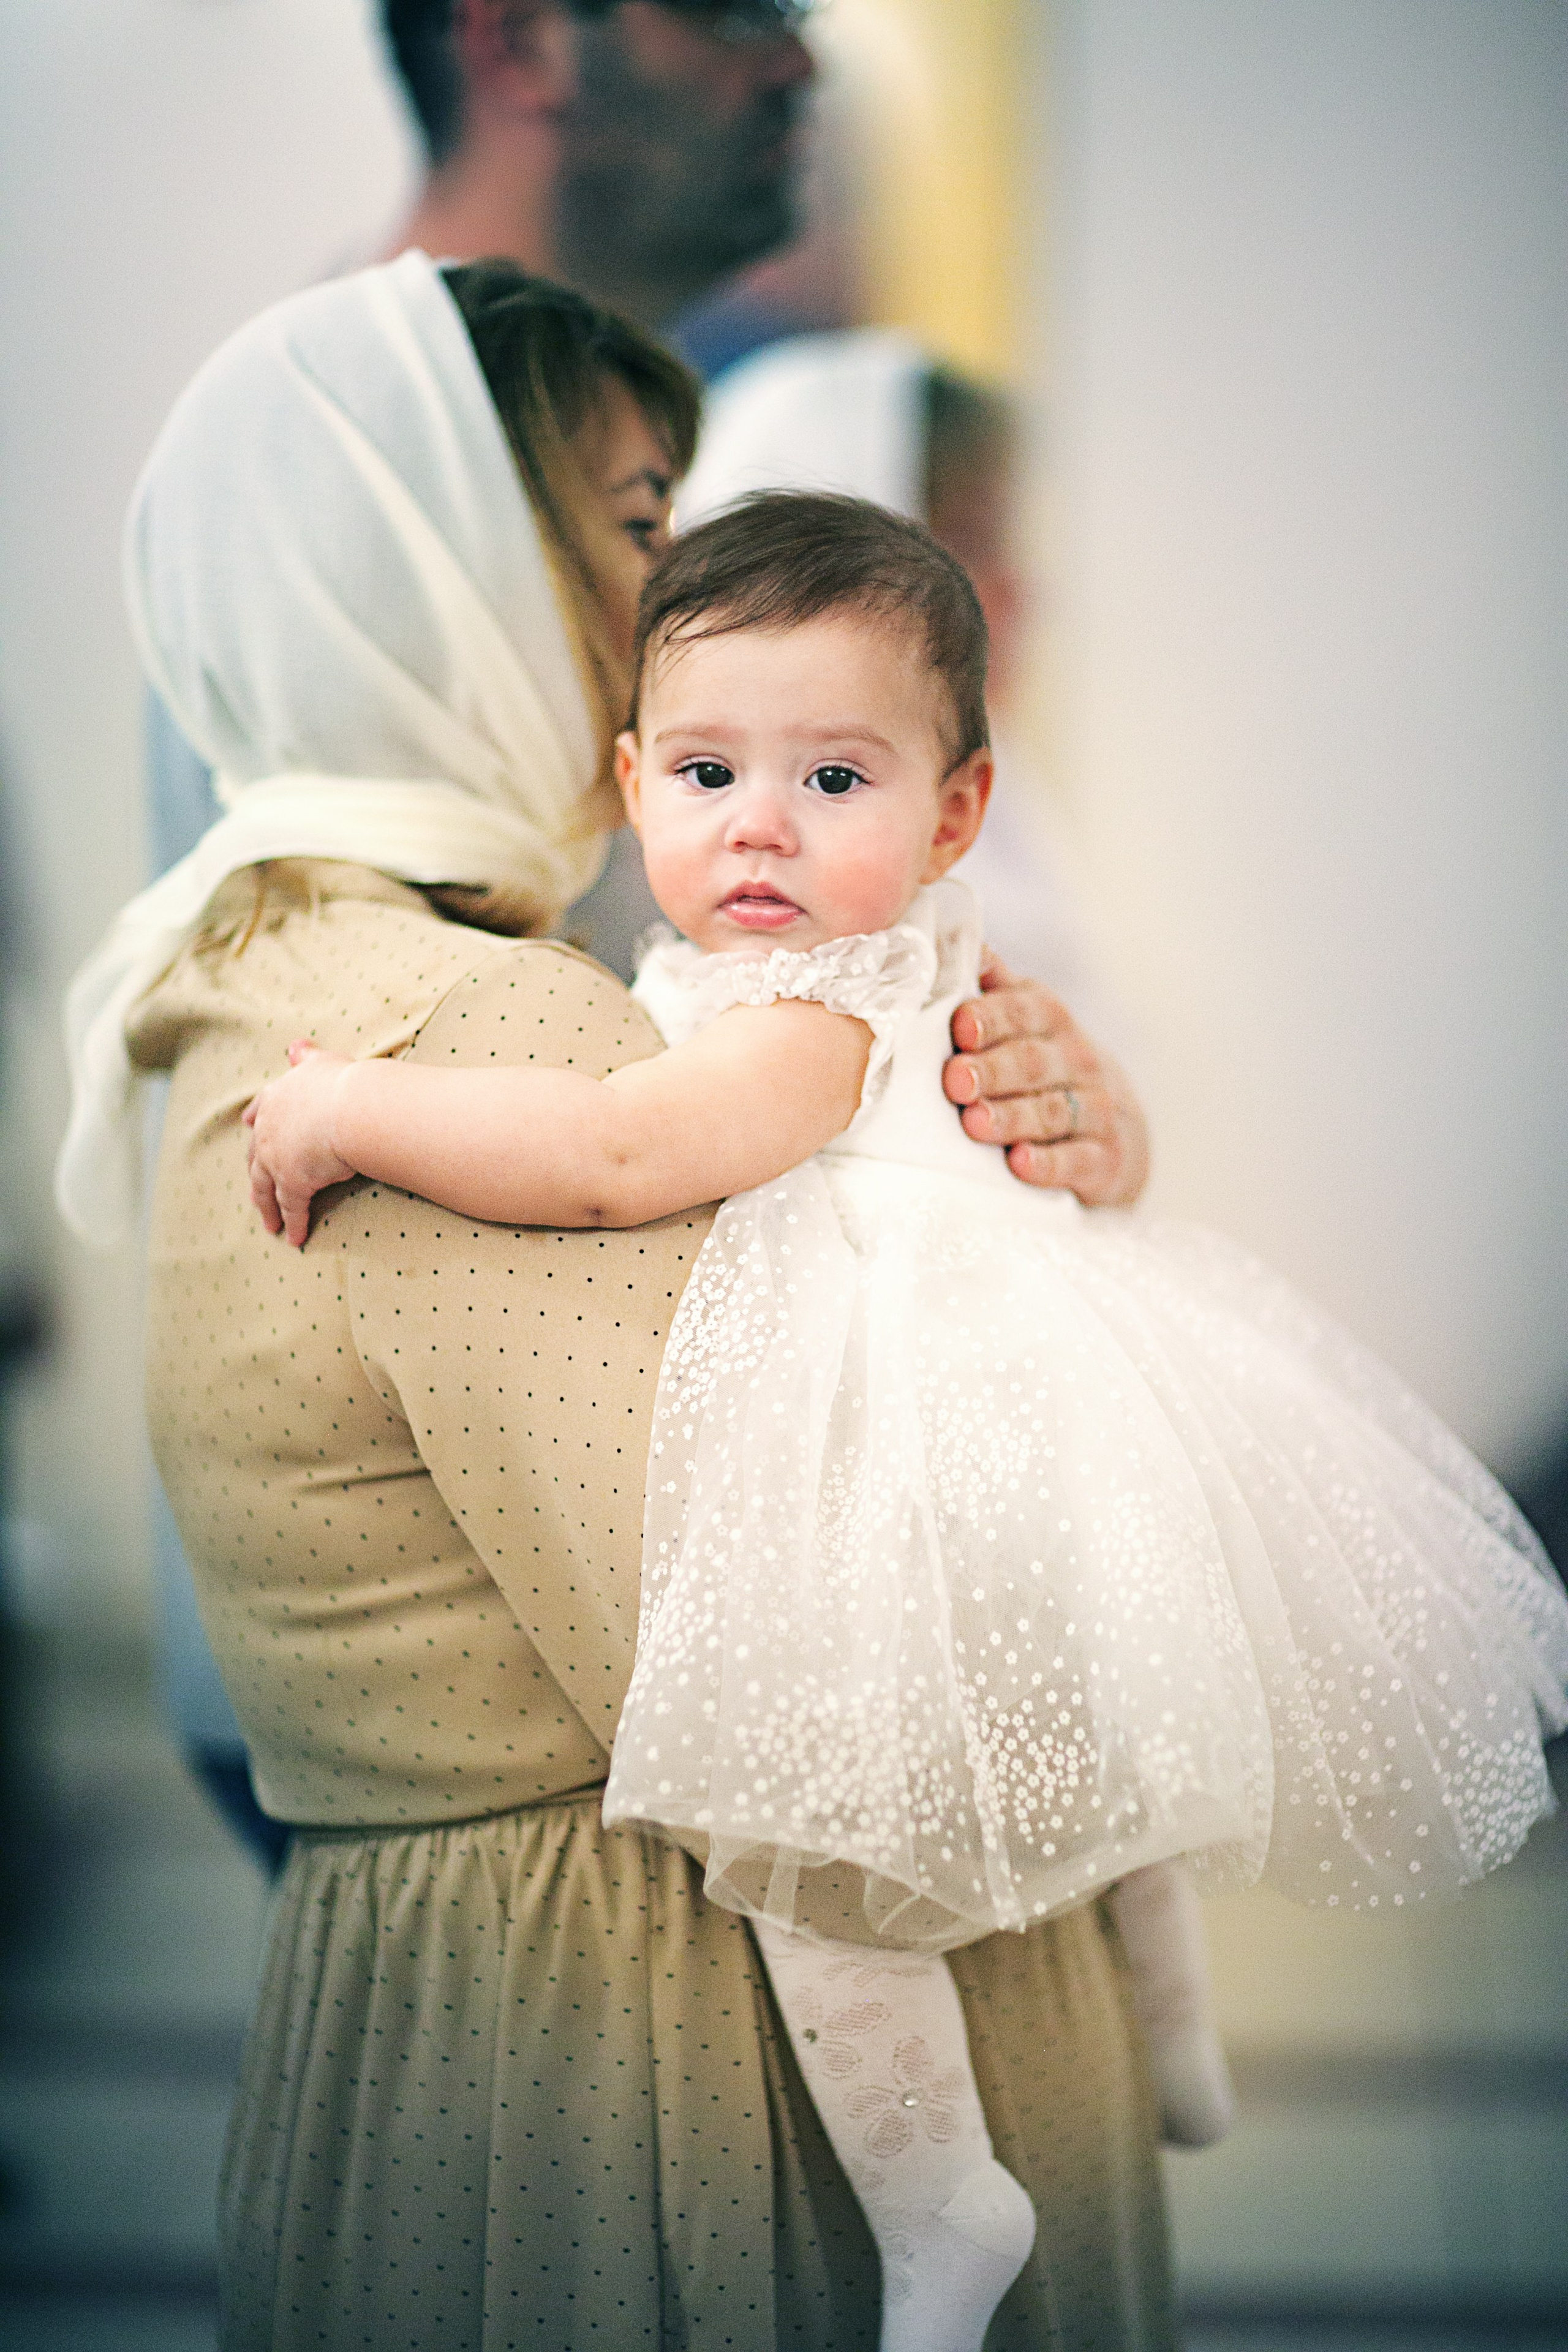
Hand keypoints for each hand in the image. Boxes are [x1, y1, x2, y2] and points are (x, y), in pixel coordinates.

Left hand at [243, 1039, 356, 1246]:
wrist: (354, 1109)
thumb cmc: (346, 1084)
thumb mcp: (324, 1063)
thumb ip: (308, 1058)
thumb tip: (295, 1046)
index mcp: (277, 1099)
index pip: (260, 1110)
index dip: (254, 1119)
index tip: (247, 1123)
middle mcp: (269, 1129)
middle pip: (256, 1156)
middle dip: (256, 1173)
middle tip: (255, 1190)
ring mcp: (276, 1158)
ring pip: (265, 1188)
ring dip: (267, 1207)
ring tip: (270, 1224)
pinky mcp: (292, 1183)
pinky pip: (292, 1209)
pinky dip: (293, 1224)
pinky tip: (295, 1239)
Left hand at [944, 951, 1149, 1206]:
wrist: (1113, 1131)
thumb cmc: (1043, 1068)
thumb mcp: (1024, 1020)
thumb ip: (989, 985)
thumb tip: (946, 930)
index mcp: (1047, 1019)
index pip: (1024, 1010)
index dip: (993, 1017)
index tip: (960, 1026)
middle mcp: (1076, 1058)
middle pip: (1032, 1061)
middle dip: (993, 1070)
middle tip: (955, 1080)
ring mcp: (1095, 1109)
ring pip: (1053, 1110)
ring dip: (1012, 1117)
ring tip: (976, 1124)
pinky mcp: (1105, 1159)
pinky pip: (1078, 1160)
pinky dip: (1049, 1164)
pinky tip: (1021, 1165)